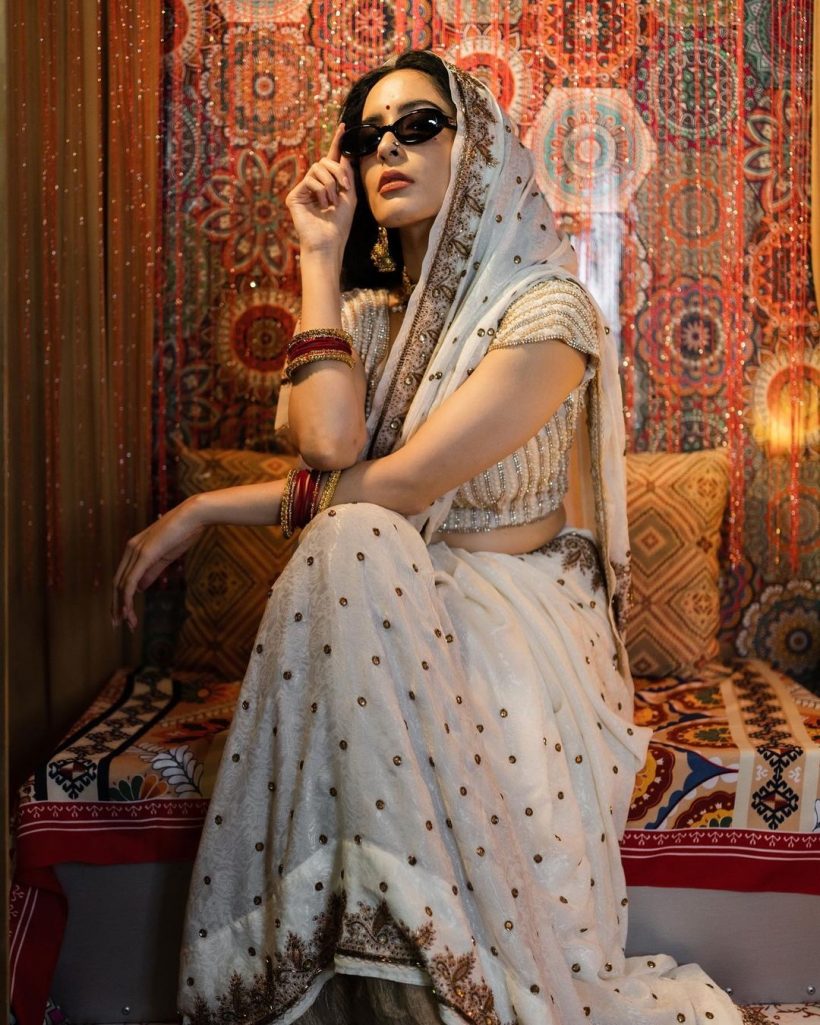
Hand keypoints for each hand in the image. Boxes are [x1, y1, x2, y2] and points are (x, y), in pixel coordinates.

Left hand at [112, 497, 205, 630]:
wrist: (194, 515)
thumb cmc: (184, 532)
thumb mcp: (166, 556)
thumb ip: (151, 571)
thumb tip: (139, 588)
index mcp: (135, 548)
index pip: (122, 577)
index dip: (121, 597)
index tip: (125, 614)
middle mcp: (130, 550)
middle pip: (117, 583)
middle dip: (116, 606)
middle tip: (119, 625)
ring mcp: (136, 552)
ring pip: (121, 585)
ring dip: (121, 607)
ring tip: (126, 624)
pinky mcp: (144, 555)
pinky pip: (130, 581)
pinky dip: (126, 598)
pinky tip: (127, 611)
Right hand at [286, 123, 356, 256]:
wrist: (328, 241)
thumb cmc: (340, 224)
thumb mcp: (349, 196)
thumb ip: (347, 174)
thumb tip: (344, 153)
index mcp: (329, 184)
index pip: (332, 159)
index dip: (337, 142)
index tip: (343, 126)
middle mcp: (314, 184)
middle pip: (325, 161)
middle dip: (338, 172)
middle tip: (345, 188)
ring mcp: (303, 189)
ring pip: (318, 168)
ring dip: (330, 184)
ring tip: (331, 202)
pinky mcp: (294, 196)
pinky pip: (310, 180)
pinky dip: (321, 192)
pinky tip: (322, 205)